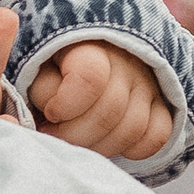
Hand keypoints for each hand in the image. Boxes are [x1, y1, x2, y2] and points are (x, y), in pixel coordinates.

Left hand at [28, 39, 174, 165]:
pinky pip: (156, 136)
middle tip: (53, 136)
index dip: (65, 105)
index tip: (49, 113)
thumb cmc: (44, 71)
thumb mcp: (32, 70)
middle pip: (110, 111)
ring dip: (98, 146)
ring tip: (74, 142)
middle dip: (74, 135)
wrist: (73, 62)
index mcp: (89, 45)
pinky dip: (131, 148)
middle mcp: (125, 60)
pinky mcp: (161, 103)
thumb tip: (46, 117)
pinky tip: (106, 143)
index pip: (90, 78)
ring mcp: (147, 82)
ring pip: (132, 128)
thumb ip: (38, 88)